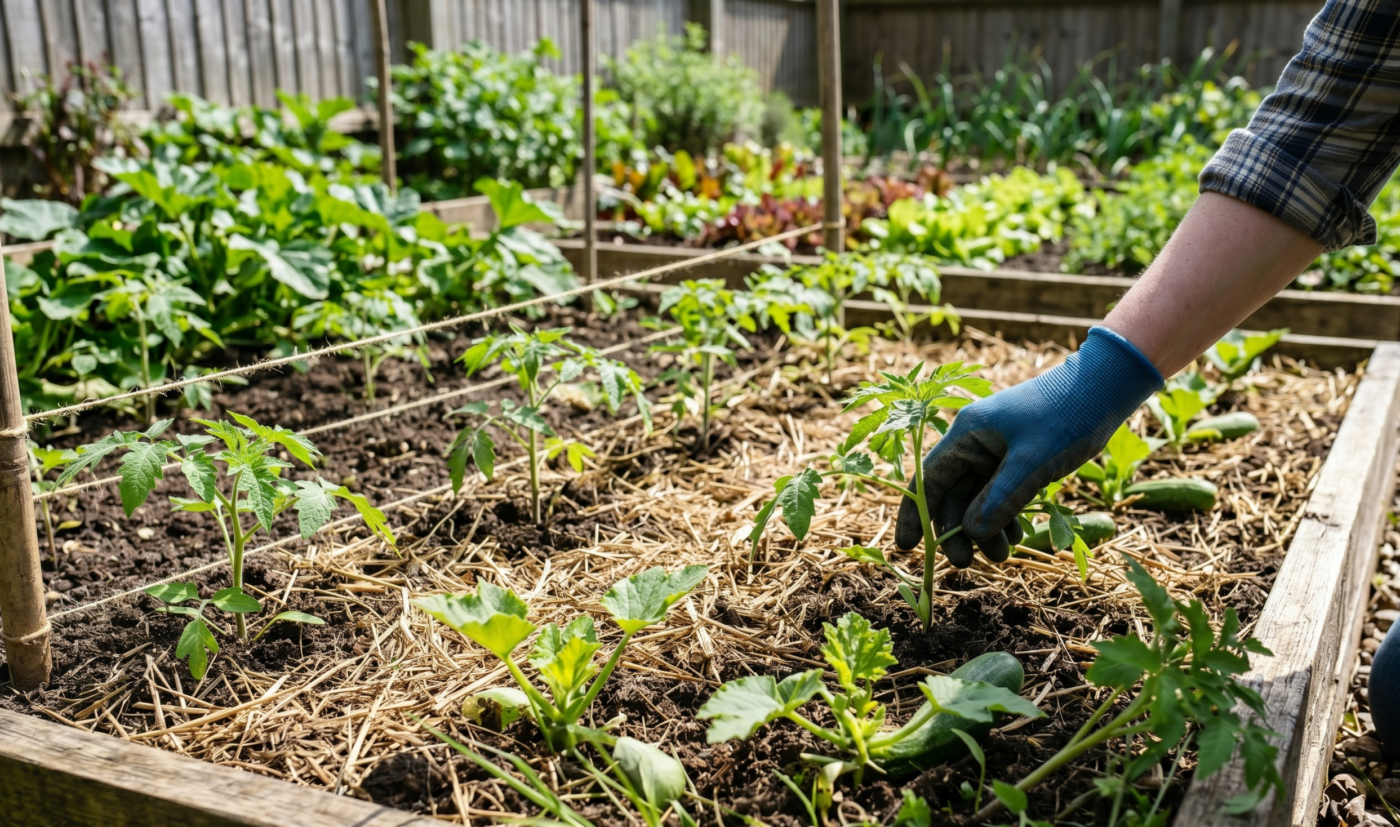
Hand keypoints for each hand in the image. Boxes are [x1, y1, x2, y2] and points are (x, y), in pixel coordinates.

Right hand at [895, 327, 1162, 566]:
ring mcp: (997, 451)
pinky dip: (1005, 516)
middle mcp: (975, 442)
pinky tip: (1016, 536)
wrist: (1105, 387)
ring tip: (1002, 555)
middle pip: (953, 494)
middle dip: (957, 529)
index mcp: (967, 434)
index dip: (917, 513)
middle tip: (966, 563)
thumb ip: (1000, 498)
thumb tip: (970, 533)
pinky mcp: (1018, 458)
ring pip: (978, 498)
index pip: (929, 479)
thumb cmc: (1066, 415)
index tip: (909, 546)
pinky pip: (1001, 494)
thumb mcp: (1032, 461)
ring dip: (984, 528)